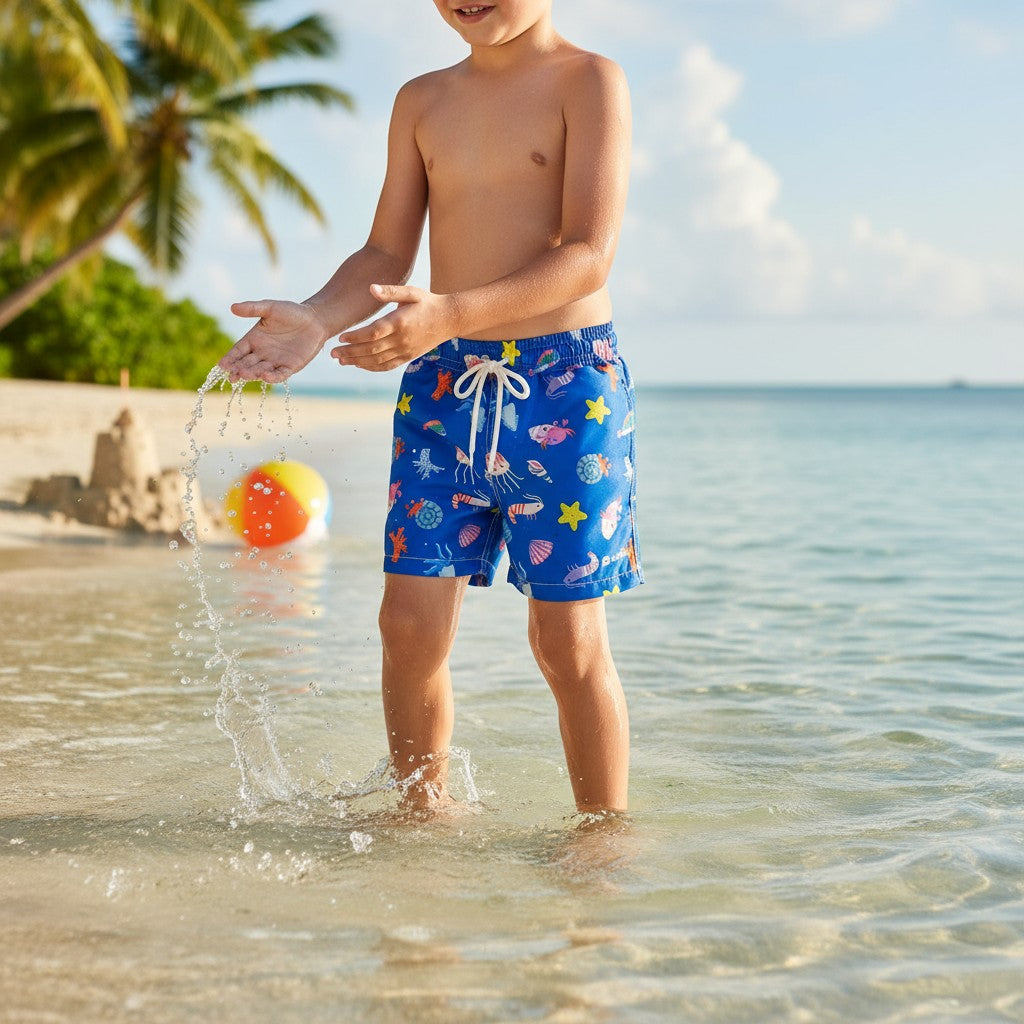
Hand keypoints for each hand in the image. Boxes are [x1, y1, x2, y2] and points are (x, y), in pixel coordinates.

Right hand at [218, 299, 330, 382]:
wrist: (315, 320)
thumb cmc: (291, 312)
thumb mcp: (270, 308)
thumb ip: (253, 308)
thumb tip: (232, 307)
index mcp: (254, 340)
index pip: (238, 351)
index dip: (230, 359)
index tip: (221, 365)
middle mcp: (262, 353)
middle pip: (247, 364)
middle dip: (239, 370)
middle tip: (232, 375)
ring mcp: (276, 361)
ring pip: (261, 370)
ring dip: (253, 374)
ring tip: (245, 375)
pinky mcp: (290, 367)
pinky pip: (280, 374)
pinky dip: (273, 377)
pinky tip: (265, 377)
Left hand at [331, 284, 457, 371]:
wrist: (449, 319)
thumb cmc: (428, 302)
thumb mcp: (411, 292)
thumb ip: (390, 291)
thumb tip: (371, 288)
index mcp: (400, 322)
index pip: (373, 333)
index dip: (356, 337)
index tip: (341, 337)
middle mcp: (402, 340)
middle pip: (371, 350)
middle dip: (350, 352)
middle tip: (333, 353)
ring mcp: (405, 351)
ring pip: (377, 361)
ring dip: (357, 362)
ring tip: (341, 361)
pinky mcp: (408, 357)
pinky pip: (387, 366)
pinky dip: (371, 368)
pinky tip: (359, 365)